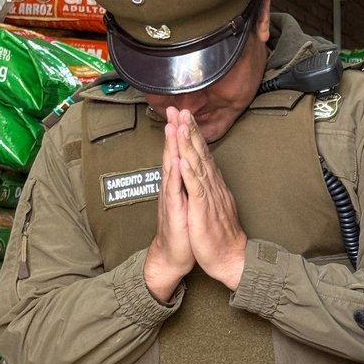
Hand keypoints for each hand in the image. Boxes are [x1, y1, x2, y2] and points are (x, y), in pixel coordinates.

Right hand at [144, 113, 195, 301]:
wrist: (174, 254)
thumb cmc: (183, 229)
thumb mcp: (188, 201)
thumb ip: (188, 182)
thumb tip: (192, 165)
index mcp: (179, 183)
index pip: (180, 152)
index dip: (182, 132)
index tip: (184, 111)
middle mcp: (173, 187)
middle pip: (173, 153)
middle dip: (174, 131)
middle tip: (174, 108)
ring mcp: (171, 198)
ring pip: (171, 167)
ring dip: (171, 147)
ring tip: (172, 126)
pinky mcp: (173, 211)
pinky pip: (174, 191)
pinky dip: (175, 175)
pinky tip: (176, 161)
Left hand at [174, 108, 247, 290]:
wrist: (231, 259)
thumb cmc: (219, 236)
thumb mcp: (214, 207)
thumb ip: (210, 189)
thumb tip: (206, 175)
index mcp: (212, 186)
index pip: (203, 155)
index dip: (194, 135)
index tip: (186, 116)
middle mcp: (212, 187)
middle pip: (201, 154)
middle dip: (190, 131)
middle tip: (182, 109)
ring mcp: (209, 197)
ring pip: (198, 166)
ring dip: (189, 145)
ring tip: (181, 125)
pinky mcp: (204, 211)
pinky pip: (196, 189)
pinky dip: (189, 173)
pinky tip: (183, 159)